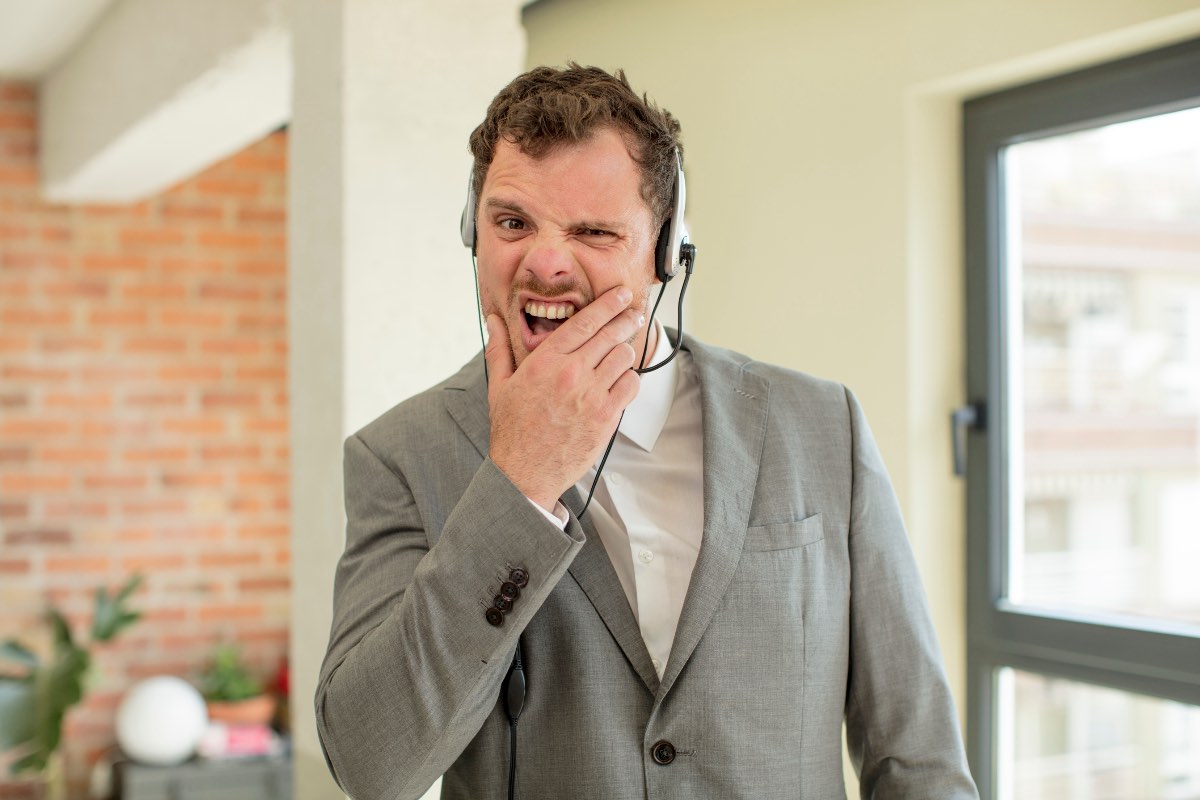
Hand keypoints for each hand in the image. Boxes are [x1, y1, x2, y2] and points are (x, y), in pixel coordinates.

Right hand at [485, 286, 643, 510]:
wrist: (525, 473)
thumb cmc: (512, 430)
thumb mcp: (499, 386)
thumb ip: (499, 349)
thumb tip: (492, 320)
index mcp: (545, 362)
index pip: (584, 322)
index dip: (608, 304)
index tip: (620, 295)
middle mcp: (571, 374)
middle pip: (610, 334)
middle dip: (626, 320)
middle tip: (633, 315)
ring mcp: (591, 396)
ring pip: (624, 357)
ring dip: (625, 352)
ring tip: (623, 351)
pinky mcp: (606, 417)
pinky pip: (630, 385)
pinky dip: (630, 379)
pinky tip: (622, 380)